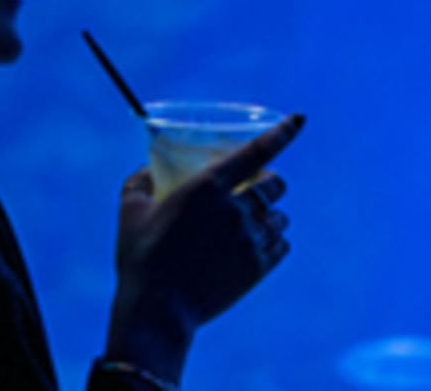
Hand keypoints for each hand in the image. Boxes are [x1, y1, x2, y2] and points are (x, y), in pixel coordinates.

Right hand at [102, 114, 303, 379]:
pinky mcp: (257, 268)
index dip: (282, 132)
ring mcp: (250, 240)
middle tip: (257, 186)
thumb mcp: (130, 211)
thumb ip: (139, 183)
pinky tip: (257, 245)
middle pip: (275, 184)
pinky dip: (274, 241)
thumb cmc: (140, 258)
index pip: (256, 151)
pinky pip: (281, 246)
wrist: (158, 311)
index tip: (300, 118)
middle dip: (270, 181)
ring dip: (271, 214)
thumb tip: (147, 171)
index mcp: (208, 187)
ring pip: (280, 217)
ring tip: (252, 222)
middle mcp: (236, 209)